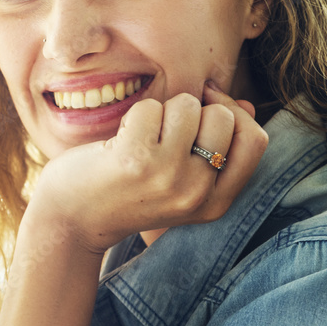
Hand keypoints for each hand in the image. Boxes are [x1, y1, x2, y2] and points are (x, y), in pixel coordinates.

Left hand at [29, 82, 268, 253]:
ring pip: (188, 106)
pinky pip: (152, 107)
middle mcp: (197, 193)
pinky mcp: (137, 159)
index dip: (234, 115)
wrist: (71, 222)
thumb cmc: (125, 193)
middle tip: (161, 135)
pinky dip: (134, 116)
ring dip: (161, 112)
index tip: (205, 111)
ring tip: (139, 141)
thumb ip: (215, 148)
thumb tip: (245, 103)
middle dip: (193, 111)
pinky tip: (119, 143)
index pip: (255, 140)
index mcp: (215, 203)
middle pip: (224, 117)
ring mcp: (168, 176)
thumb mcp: (179, 182)